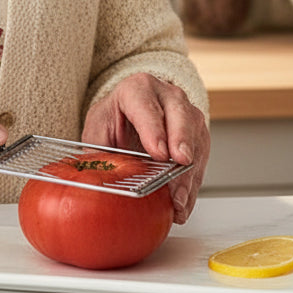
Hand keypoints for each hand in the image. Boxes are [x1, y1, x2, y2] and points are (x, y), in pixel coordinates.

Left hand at [82, 73, 209, 224]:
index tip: (158, 153)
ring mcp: (186, 113)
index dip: (153, 129)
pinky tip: (183, 202)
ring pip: (195, 137)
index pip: (146, 105)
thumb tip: (92, 179)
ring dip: (189, 171)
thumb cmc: (114, 121)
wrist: (128, 117)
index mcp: (136, 89)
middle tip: (180, 163)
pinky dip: (192, 184)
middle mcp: (166, 96)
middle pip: (180, 114)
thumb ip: (98, 151)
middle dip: (181, 141)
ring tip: (178, 198)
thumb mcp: (98, 131)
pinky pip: (200, 158)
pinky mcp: (197, 135)